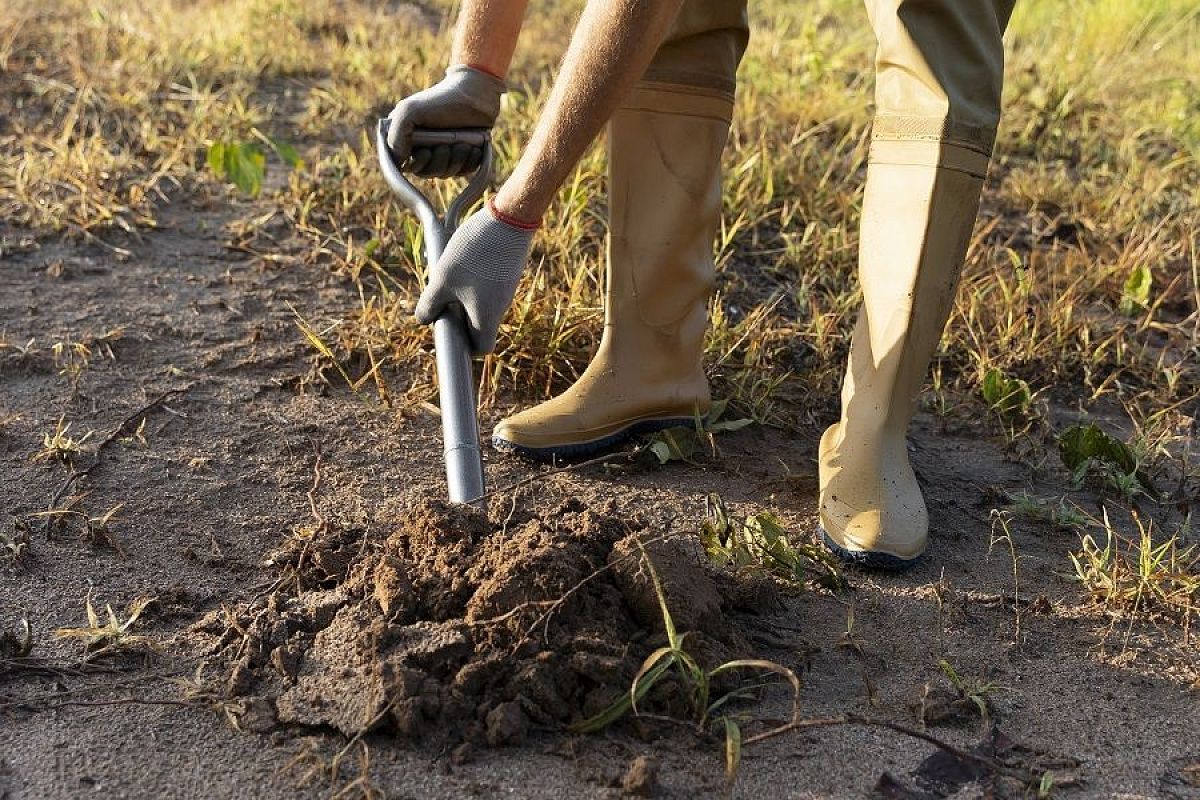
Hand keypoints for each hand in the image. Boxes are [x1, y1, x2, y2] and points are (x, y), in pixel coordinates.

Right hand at [387, 66, 504, 177]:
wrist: (476, 94)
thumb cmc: (441, 100)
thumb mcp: (410, 111)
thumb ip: (396, 137)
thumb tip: (398, 163)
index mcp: (406, 137)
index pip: (405, 167)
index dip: (418, 164)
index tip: (427, 151)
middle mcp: (422, 146)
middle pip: (427, 172)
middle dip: (439, 160)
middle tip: (447, 144)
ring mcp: (443, 153)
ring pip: (445, 173)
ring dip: (456, 159)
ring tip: (464, 142)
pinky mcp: (462, 156)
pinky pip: (464, 172)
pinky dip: (469, 161)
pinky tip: (473, 147)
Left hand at [416, 200, 536, 353]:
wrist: (508, 219)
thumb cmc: (474, 253)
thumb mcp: (443, 279)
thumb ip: (430, 303)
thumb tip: (423, 319)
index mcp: (487, 316)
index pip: (481, 348)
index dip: (465, 347)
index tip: (449, 332)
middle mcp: (501, 307)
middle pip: (480, 325)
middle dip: (459, 317)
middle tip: (442, 300)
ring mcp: (506, 289)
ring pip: (482, 304)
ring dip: (464, 296)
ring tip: (450, 274)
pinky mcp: (507, 272)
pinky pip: (488, 287)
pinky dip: (474, 281)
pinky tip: (463, 260)